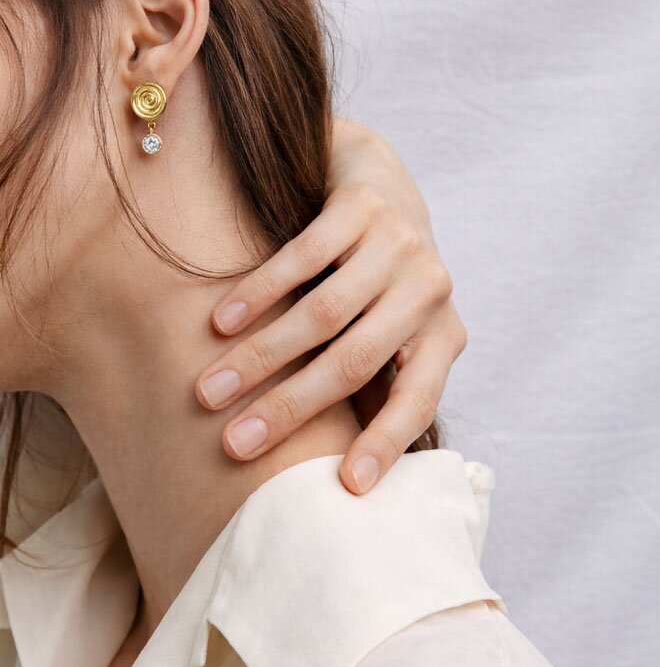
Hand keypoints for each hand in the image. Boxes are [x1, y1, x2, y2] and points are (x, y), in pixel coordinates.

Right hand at [195, 120, 466, 493]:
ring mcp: (400, 244)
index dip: (384, 445)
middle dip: (290, 407)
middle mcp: (430, 290)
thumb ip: (374, 381)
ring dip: (261, 357)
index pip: (418, 400)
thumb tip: (340, 466)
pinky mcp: (364, 205)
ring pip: (323, 314)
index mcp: (443, 335)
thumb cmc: (380, 278)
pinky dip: (258, 293)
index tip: (347, 488)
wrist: (379, 178)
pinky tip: (220, 322)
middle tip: (235, 442)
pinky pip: (304, 257)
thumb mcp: (393, 330)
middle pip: (355, 362)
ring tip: (209, 391)